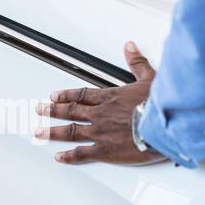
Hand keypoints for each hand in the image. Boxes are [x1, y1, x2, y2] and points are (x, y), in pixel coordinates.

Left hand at [35, 42, 167, 165]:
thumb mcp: (150, 79)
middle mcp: (100, 114)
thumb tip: (130, 47)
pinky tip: (59, 157)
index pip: (81, 95)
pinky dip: (69, 156)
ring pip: (70, 131)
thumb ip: (137, 63)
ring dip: (53, 131)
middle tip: (39, 110)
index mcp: (109, 97)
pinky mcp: (106, 151)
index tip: (54, 96)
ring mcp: (100, 133)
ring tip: (39, 132)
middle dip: (52, 110)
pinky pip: (83, 153)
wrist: (165, 127)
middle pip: (70, 111)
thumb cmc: (159, 106)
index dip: (66, 95)